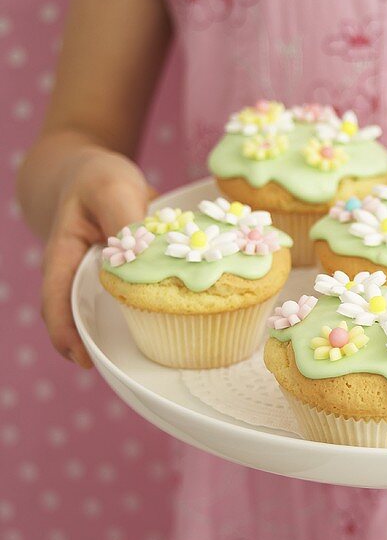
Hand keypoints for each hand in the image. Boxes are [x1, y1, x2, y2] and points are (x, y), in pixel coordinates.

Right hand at [41, 149, 152, 367]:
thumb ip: (122, 218)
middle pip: (80, 317)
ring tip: (155, 352)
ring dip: (127, 331)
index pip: (56, 301)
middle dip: (97, 344)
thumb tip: (141, 252)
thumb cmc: (95, 178)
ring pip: (109, 312)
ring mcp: (98, 278)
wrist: (94, 172)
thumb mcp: (109, 188)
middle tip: (121, 368)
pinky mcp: (121, 275)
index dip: (66, 332)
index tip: (83, 358)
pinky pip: (133, 298)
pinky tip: (177, 317)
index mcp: (63, 256)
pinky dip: (151, 307)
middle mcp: (78, 274)